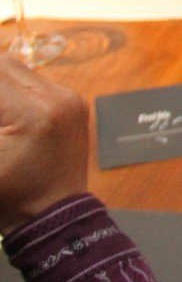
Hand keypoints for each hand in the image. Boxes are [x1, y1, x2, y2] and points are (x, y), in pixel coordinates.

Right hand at [0, 56, 89, 234]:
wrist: (52, 216)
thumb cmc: (9, 197)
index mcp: (33, 112)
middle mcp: (58, 97)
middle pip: (4, 64)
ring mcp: (71, 99)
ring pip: (19, 70)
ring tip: (0, 117)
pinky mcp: (75, 104)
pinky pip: (36, 82)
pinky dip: (13, 90)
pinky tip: (6, 111)